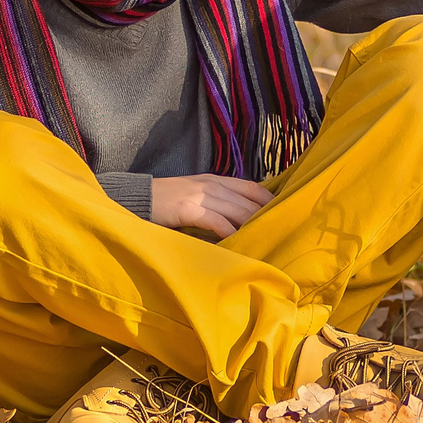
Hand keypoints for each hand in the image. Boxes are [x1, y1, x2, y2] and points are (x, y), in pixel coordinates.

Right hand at [151, 173, 275, 237]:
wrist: (138, 197)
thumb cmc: (168, 200)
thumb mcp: (197, 194)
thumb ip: (217, 201)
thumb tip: (241, 217)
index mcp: (216, 180)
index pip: (251, 187)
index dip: (269, 199)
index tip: (283, 213)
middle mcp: (212, 185)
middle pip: (247, 201)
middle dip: (264, 216)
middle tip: (279, 232)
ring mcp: (200, 196)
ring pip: (236, 210)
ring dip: (251, 226)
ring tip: (265, 240)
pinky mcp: (188, 209)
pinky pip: (216, 221)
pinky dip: (229, 232)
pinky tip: (237, 242)